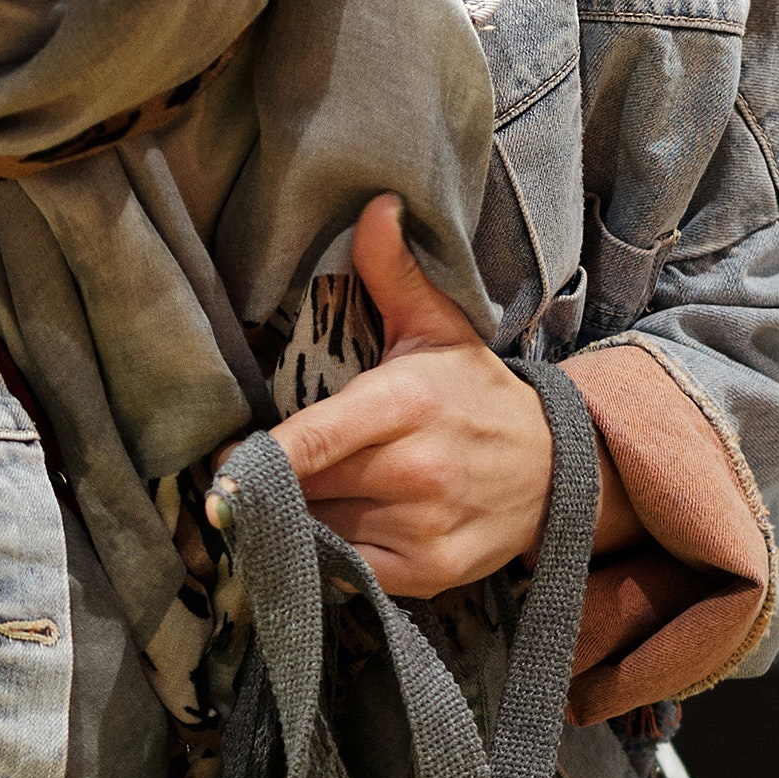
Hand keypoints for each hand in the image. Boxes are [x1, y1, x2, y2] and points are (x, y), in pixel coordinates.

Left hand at [272, 194, 636, 593]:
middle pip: (307, 487)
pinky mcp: (427, 572)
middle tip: (262, 471)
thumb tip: (375, 204)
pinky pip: (348, 569)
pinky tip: (340, 528)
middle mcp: (415, 470)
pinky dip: (331, 554)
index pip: (314, 439)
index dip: (260, 459)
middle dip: (279, 482)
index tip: (223, 463)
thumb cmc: (476, 395)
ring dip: (304, 516)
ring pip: (321, 529)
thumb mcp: (438, 328)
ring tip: (312, 494)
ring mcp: (423, 527)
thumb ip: (392, 272)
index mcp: (407, 403)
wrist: (555, 470)